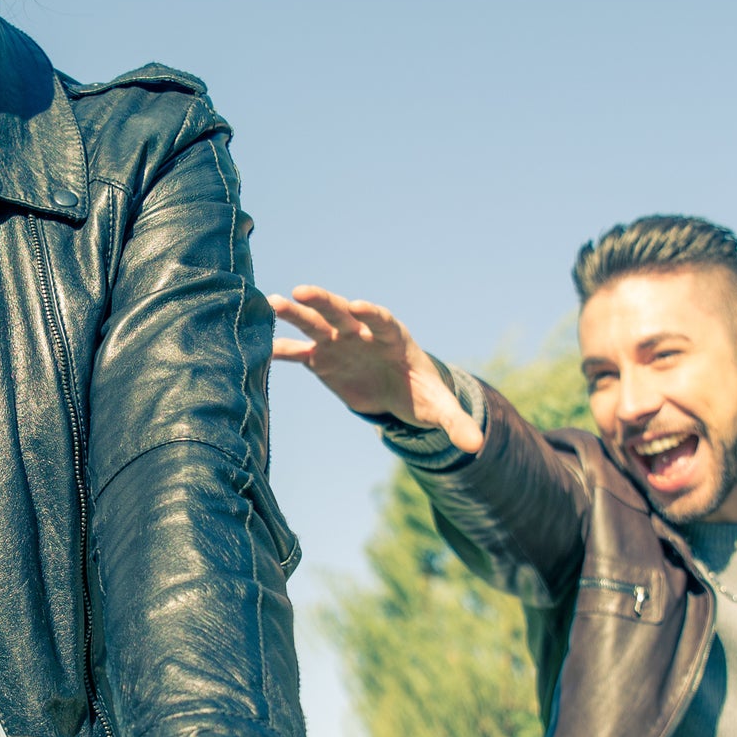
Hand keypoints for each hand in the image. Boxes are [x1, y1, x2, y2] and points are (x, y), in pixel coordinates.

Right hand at [269, 285, 483, 453]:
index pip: (381, 320)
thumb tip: (478, 445)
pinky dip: (282, 350)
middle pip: (341, 312)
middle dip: (324, 301)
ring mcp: (339, 343)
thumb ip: (455, 423)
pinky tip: (259, 347)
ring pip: (315, 324)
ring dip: (294, 315)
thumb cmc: (422, 394)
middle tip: (302, 290)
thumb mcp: (439, 408)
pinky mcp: (322, 360)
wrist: (400, 395)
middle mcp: (361, 333)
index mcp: (392, 336)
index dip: (370, 313)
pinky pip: (299, 353)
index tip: (357, 307)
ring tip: (270, 304)